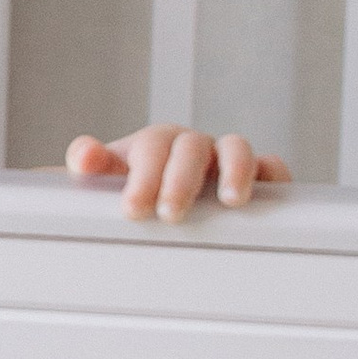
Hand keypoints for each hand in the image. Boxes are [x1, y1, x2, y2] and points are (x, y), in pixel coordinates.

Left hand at [67, 124, 287, 218]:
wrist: (158, 208)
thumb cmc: (131, 194)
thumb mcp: (104, 181)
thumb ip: (91, 164)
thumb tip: (84, 156)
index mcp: (155, 144)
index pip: (152, 147)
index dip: (144, 175)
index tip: (133, 209)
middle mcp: (192, 146)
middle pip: (191, 147)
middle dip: (181, 180)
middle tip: (170, 214)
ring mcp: (224, 159)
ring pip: (236, 147)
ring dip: (235, 169)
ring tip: (230, 200)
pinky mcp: (255, 176)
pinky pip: (270, 167)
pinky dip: (273, 176)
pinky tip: (268, 195)